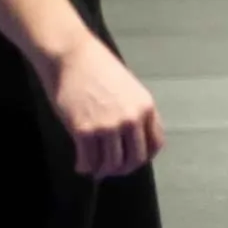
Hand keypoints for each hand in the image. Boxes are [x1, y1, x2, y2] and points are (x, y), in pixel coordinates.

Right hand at [44, 38, 163, 179]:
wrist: (72, 57)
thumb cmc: (98, 70)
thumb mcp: (130, 90)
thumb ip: (134, 113)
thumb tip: (130, 140)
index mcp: (146, 108)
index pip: (155, 144)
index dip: (143, 157)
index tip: (131, 160)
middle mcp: (131, 120)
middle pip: (134, 159)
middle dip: (122, 169)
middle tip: (110, 170)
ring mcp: (108, 126)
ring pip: (111, 163)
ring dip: (102, 170)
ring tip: (94, 168)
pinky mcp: (84, 130)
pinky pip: (88, 160)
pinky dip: (85, 167)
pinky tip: (81, 165)